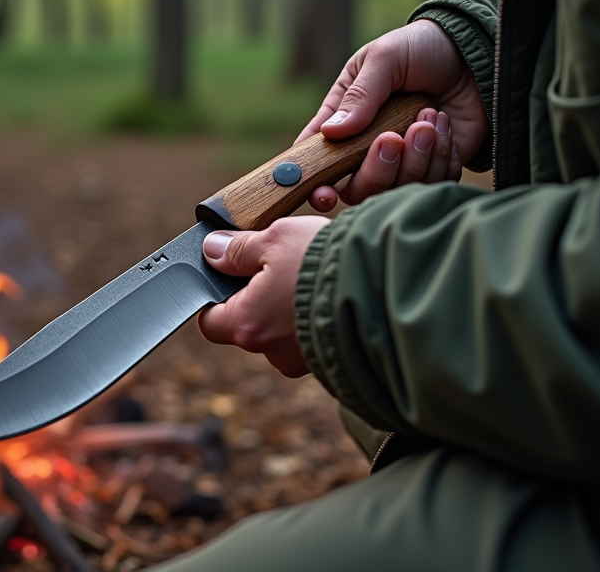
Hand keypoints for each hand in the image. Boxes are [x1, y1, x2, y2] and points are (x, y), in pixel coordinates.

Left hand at [197, 217, 329, 377]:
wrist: (389, 287)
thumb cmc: (326, 263)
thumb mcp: (276, 239)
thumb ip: (238, 248)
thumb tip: (212, 250)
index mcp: (248, 326)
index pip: (210, 322)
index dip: (213, 297)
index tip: (226, 274)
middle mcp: (273, 352)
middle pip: (249, 325)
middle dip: (258, 296)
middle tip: (278, 264)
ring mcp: (304, 361)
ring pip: (282, 330)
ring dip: (290, 304)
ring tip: (312, 273)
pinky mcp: (333, 360)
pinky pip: (312, 335)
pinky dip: (316, 315)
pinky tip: (331, 289)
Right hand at [296, 20, 487, 211]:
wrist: (475, 52)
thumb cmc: (420, 48)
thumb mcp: (385, 58)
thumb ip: (360, 96)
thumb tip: (330, 132)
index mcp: (344, 119)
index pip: (318, 159)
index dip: (315, 182)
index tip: (323, 193)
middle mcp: (368, 147)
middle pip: (357, 188)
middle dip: (375, 170)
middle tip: (394, 138)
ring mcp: (403, 161)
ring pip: (397, 190)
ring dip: (416, 157)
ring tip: (429, 116)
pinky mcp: (436, 167)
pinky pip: (433, 184)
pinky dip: (441, 159)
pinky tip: (445, 127)